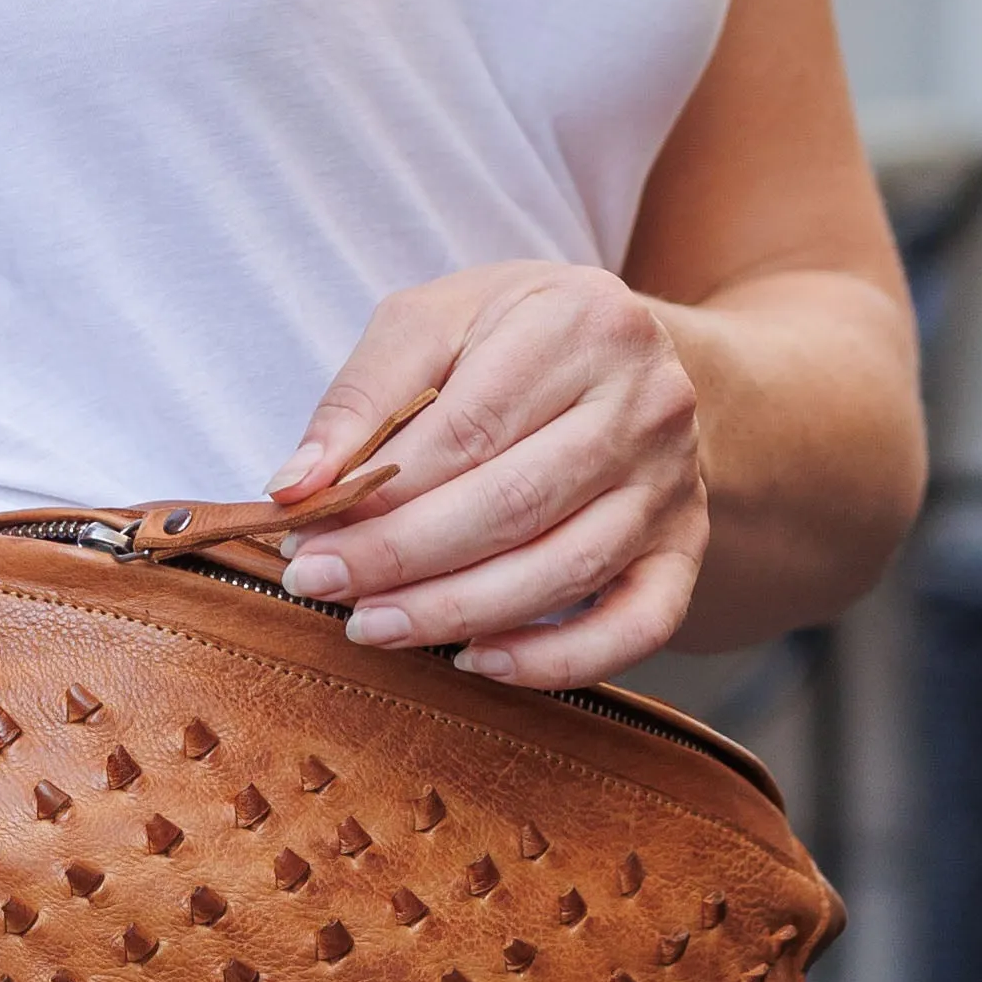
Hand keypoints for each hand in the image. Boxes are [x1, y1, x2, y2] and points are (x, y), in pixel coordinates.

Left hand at [265, 262, 708, 689]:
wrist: (631, 357)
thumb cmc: (512, 336)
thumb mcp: (436, 321)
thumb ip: (362, 394)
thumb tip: (294, 486)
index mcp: (583, 320)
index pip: (467, 428)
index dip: (379, 493)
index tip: (303, 533)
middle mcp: (647, 401)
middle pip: (515, 503)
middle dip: (403, 557)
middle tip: (321, 586)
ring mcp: (674, 481)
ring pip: (568, 569)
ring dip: (458, 611)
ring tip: (372, 626)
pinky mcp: (687, 547)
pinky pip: (637, 625)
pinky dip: (558, 659)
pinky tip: (476, 661)